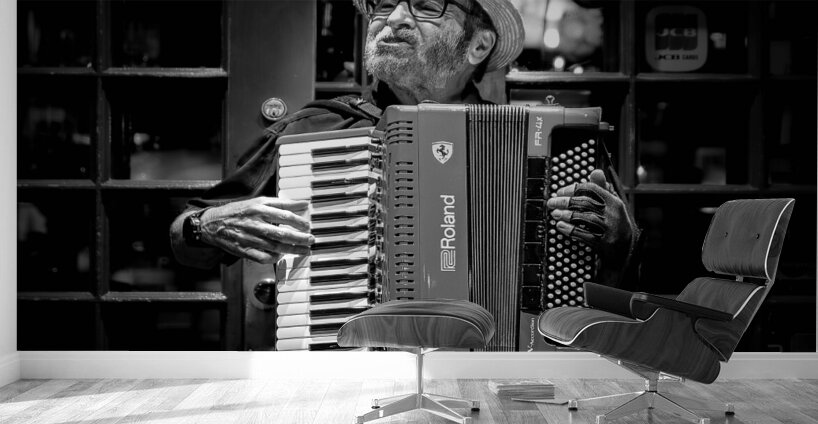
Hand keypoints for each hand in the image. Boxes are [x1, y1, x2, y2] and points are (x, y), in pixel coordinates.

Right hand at [198, 197, 312, 263]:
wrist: (213, 223)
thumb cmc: (240, 211)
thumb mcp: (259, 201)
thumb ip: (282, 203)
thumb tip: (304, 203)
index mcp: (259, 209)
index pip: (284, 216)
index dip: (299, 222)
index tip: (308, 226)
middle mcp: (254, 224)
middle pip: (281, 233)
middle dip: (299, 239)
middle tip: (311, 240)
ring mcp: (248, 238)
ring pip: (274, 247)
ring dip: (292, 250)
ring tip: (304, 250)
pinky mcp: (243, 250)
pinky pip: (262, 258)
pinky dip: (274, 258)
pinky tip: (282, 255)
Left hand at [546, 169, 637, 283]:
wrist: (626, 250)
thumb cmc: (615, 223)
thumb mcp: (612, 205)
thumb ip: (602, 188)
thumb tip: (595, 171)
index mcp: (614, 202)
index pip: (592, 189)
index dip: (573, 189)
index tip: (560, 191)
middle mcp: (613, 214)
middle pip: (585, 203)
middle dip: (565, 202)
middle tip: (552, 202)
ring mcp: (609, 229)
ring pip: (583, 218)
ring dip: (565, 215)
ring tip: (554, 214)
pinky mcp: (604, 243)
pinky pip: (584, 234)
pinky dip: (569, 229)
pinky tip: (560, 226)